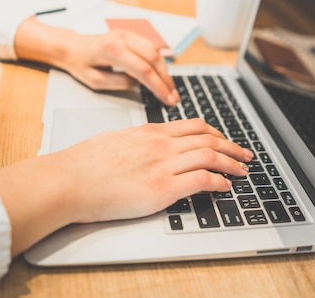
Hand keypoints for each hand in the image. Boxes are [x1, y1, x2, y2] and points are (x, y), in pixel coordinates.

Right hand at [51, 118, 252, 222]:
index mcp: (150, 132)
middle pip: (208, 139)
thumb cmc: (84, 163)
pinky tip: (225, 187)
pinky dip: (218, 182)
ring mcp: (162, 164)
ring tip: (242, 171)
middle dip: (232, 147)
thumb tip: (147, 146)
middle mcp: (161, 144)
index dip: (216, 133)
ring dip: (231, 164)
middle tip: (245, 155)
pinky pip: (201, 180)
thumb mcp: (115, 140)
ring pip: (210, 156)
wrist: (69, 179)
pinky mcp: (162, 188)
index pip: (194, 126)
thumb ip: (137, 142)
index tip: (226, 140)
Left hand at [60, 29, 178, 104]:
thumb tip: (139, 82)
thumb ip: (119, 83)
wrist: (73, 47)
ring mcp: (128, 34)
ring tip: (170, 89)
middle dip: (166, 80)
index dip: (158, 86)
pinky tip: (164, 75)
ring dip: (166, 72)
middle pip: (154, 59)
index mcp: (112, 50)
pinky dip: (160, 62)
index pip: (143, 70)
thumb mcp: (95, 81)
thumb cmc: (81, 64)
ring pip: (156, 51)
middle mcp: (122, 38)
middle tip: (173, 97)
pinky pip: (152, 47)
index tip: (167, 99)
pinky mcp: (132, 34)